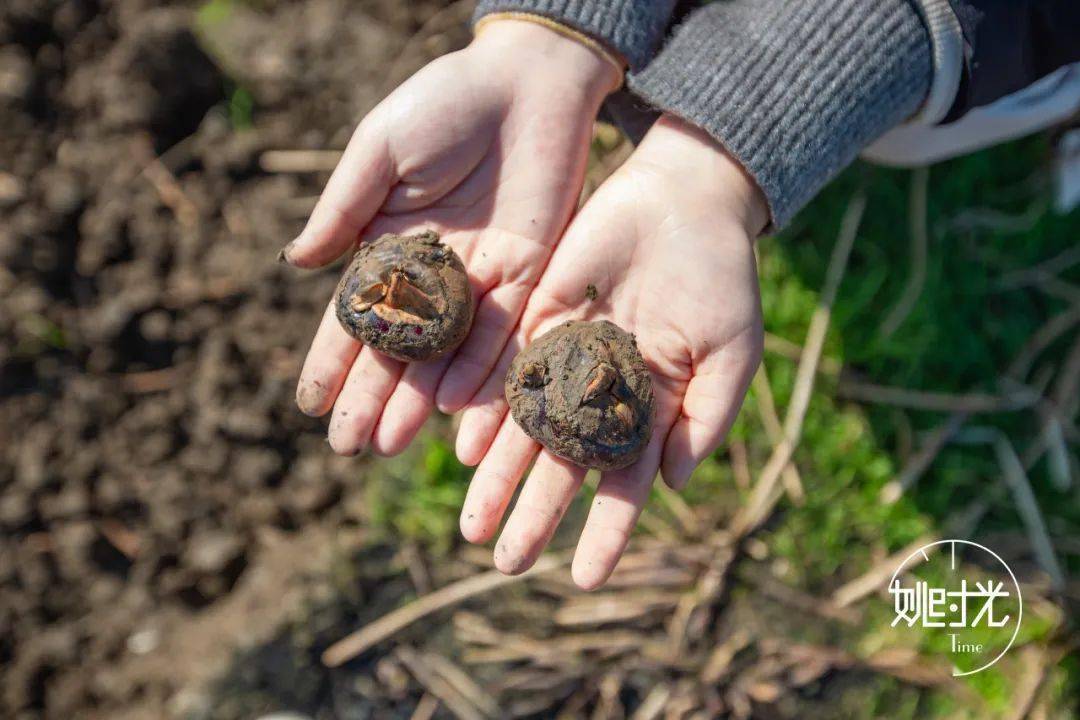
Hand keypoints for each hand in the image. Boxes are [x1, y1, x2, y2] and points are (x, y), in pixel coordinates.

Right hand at [288, 20, 621, 455]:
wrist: (527, 82)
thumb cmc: (446, 102)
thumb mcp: (380, 150)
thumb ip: (344, 208)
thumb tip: (295, 262)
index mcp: (390, 245)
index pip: (354, 315)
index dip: (331, 359)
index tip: (309, 404)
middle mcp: (434, 276)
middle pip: (398, 349)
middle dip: (371, 396)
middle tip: (346, 447)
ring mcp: (481, 282)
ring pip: (446, 356)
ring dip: (417, 400)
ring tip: (389, 443)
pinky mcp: (529, 278)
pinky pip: (502, 337)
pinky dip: (479, 374)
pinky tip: (453, 413)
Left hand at [456, 115, 768, 588]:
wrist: (684, 199)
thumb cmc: (721, 277)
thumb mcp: (733, 351)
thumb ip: (706, 417)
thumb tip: (673, 483)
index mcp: (651, 409)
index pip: (624, 482)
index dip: (606, 531)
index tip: (584, 577)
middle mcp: (601, 393)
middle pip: (561, 464)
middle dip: (534, 512)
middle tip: (504, 561)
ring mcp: (567, 357)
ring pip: (524, 426)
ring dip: (498, 474)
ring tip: (473, 523)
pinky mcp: (537, 315)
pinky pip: (505, 366)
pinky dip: (484, 406)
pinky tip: (463, 443)